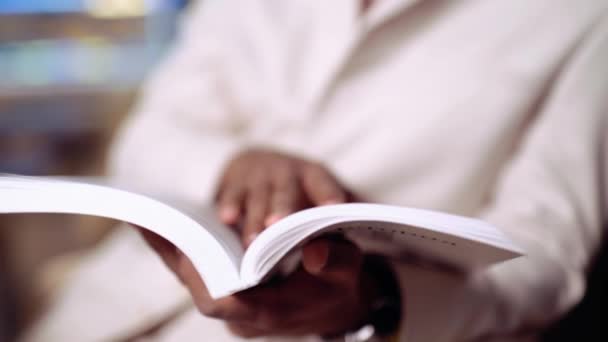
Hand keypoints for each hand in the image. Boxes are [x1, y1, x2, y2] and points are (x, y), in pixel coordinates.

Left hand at [139, 231, 376, 337]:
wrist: (334, 306)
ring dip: (171, 251)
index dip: (201, 278)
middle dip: (175, 256)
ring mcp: (235, 306)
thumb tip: (315, 251)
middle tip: (152, 221)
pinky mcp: (230, 292)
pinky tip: (163, 226)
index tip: (185, 245)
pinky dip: (180, 251)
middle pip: (199, 290)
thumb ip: (336, 263)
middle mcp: (244, 315)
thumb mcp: (347, 272)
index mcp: (270, 313)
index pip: (225, 305)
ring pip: (193, 282)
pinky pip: (198, 274)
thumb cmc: (339, 287)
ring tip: (147, 218)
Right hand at [216, 148, 354, 245]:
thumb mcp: (322, 200)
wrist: (260, 168)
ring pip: (258, 196)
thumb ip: (336, 227)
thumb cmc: (300, 195)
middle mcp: (286, 172)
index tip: (335, 206)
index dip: (329, 192)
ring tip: (252, 242)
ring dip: (255, 218)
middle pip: (286, 190)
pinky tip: (227, 219)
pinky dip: (229, 206)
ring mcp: (258, 176)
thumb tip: (352, 246)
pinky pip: (231, 195)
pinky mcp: (234, 183)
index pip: (324, 182)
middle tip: (278, 226)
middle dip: (282, 207)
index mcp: (314, 175)